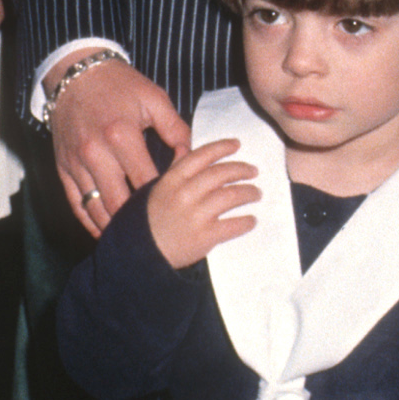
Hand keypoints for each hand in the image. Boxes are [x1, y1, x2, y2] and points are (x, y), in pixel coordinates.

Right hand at [49, 56, 190, 235]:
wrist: (76, 74)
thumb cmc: (120, 85)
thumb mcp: (154, 99)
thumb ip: (176, 130)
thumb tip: (192, 159)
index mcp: (121, 134)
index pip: (146, 180)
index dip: (163, 199)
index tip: (178, 210)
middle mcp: (95, 152)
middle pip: (119, 201)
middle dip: (139, 221)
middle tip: (159, 232)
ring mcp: (76, 163)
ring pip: (95, 208)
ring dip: (115, 227)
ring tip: (135, 240)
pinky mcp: (63, 168)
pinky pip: (76, 204)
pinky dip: (90, 222)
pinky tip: (106, 232)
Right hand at [145, 138, 258, 268]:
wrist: (142, 254)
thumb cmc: (148, 220)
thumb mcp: (156, 189)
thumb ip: (174, 168)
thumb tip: (184, 146)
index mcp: (172, 180)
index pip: (203, 155)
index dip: (222, 147)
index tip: (237, 144)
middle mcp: (185, 193)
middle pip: (221, 173)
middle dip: (242, 169)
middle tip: (253, 171)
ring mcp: (196, 215)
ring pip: (231, 196)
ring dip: (249, 192)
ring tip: (256, 193)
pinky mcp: (205, 236)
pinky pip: (233, 225)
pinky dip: (246, 222)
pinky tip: (252, 220)